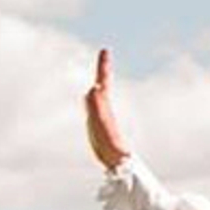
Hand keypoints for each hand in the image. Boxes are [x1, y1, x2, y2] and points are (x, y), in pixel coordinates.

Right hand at [82, 48, 132, 169]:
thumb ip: (97, 105)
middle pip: (103, 84)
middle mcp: (104, 107)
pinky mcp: (99, 125)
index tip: (105, 50)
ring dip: (99, 82)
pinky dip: (93, 98)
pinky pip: (95, 107)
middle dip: (102, 69)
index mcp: (105, 104)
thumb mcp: (102, 123)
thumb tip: (95, 87)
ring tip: (99, 73)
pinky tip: (93, 97)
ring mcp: (102, 116)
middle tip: (104, 55)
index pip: (103, 81)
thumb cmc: (110, 143)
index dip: (103, 66)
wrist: (116, 159)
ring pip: (99, 94)